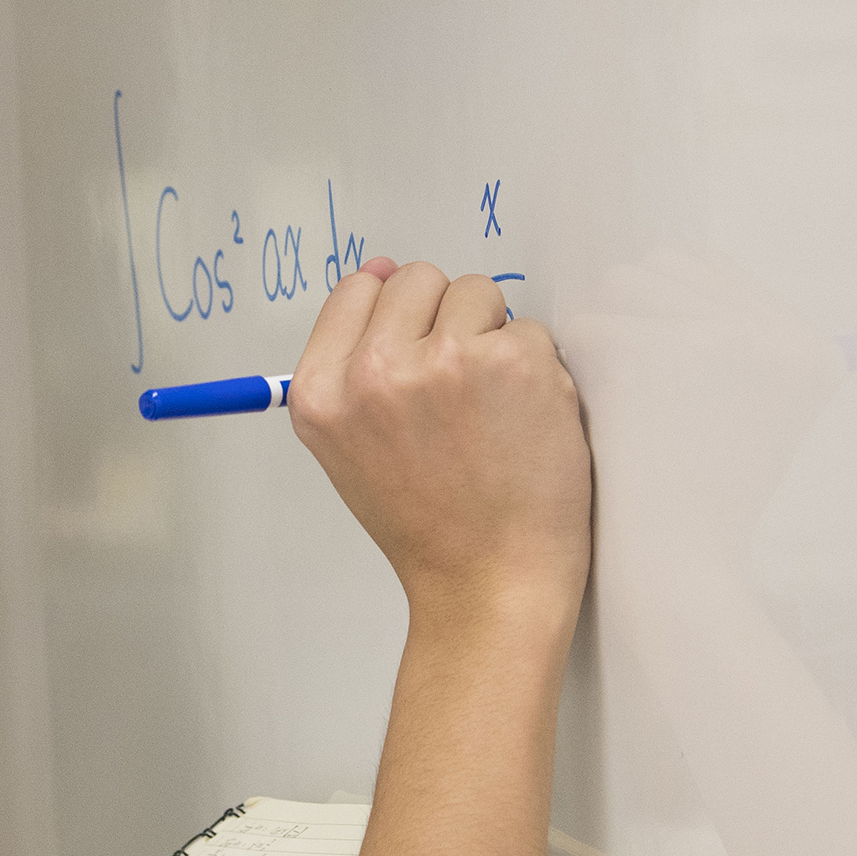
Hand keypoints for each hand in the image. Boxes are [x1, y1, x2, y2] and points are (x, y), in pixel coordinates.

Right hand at [288, 256, 591, 624]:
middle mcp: (374, 371)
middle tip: (458, 395)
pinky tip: (522, 423)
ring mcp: (444, 361)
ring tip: (490, 410)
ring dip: (492, 339)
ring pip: (477, 293)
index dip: (397, 317)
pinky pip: (529, 328)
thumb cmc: (430, 524)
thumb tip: (382, 271)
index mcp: (321, 392)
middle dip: (445, 321)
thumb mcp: (349, 446)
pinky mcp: (512, 361)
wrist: (489, 583)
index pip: (358, 289)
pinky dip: (535, 370)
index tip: (417, 353)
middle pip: (418, 279)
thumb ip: (354, 361)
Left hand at [564, 248, 840, 592]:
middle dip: (631, 316)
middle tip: (626, 383)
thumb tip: (665, 267)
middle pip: (664, 267)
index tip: (648, 359)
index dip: (662, 306)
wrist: (673, 566)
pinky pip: (587, 324)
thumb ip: (729, 340)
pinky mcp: (654, 351)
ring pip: (620, 286)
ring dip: (602, 335)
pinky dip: (576, 364)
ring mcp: (717, 336)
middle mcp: (775, 333)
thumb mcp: (748, 412)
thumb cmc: (696, 496)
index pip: (710, 269)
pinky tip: (591, 411)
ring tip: (616, 398)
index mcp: (809, 349)